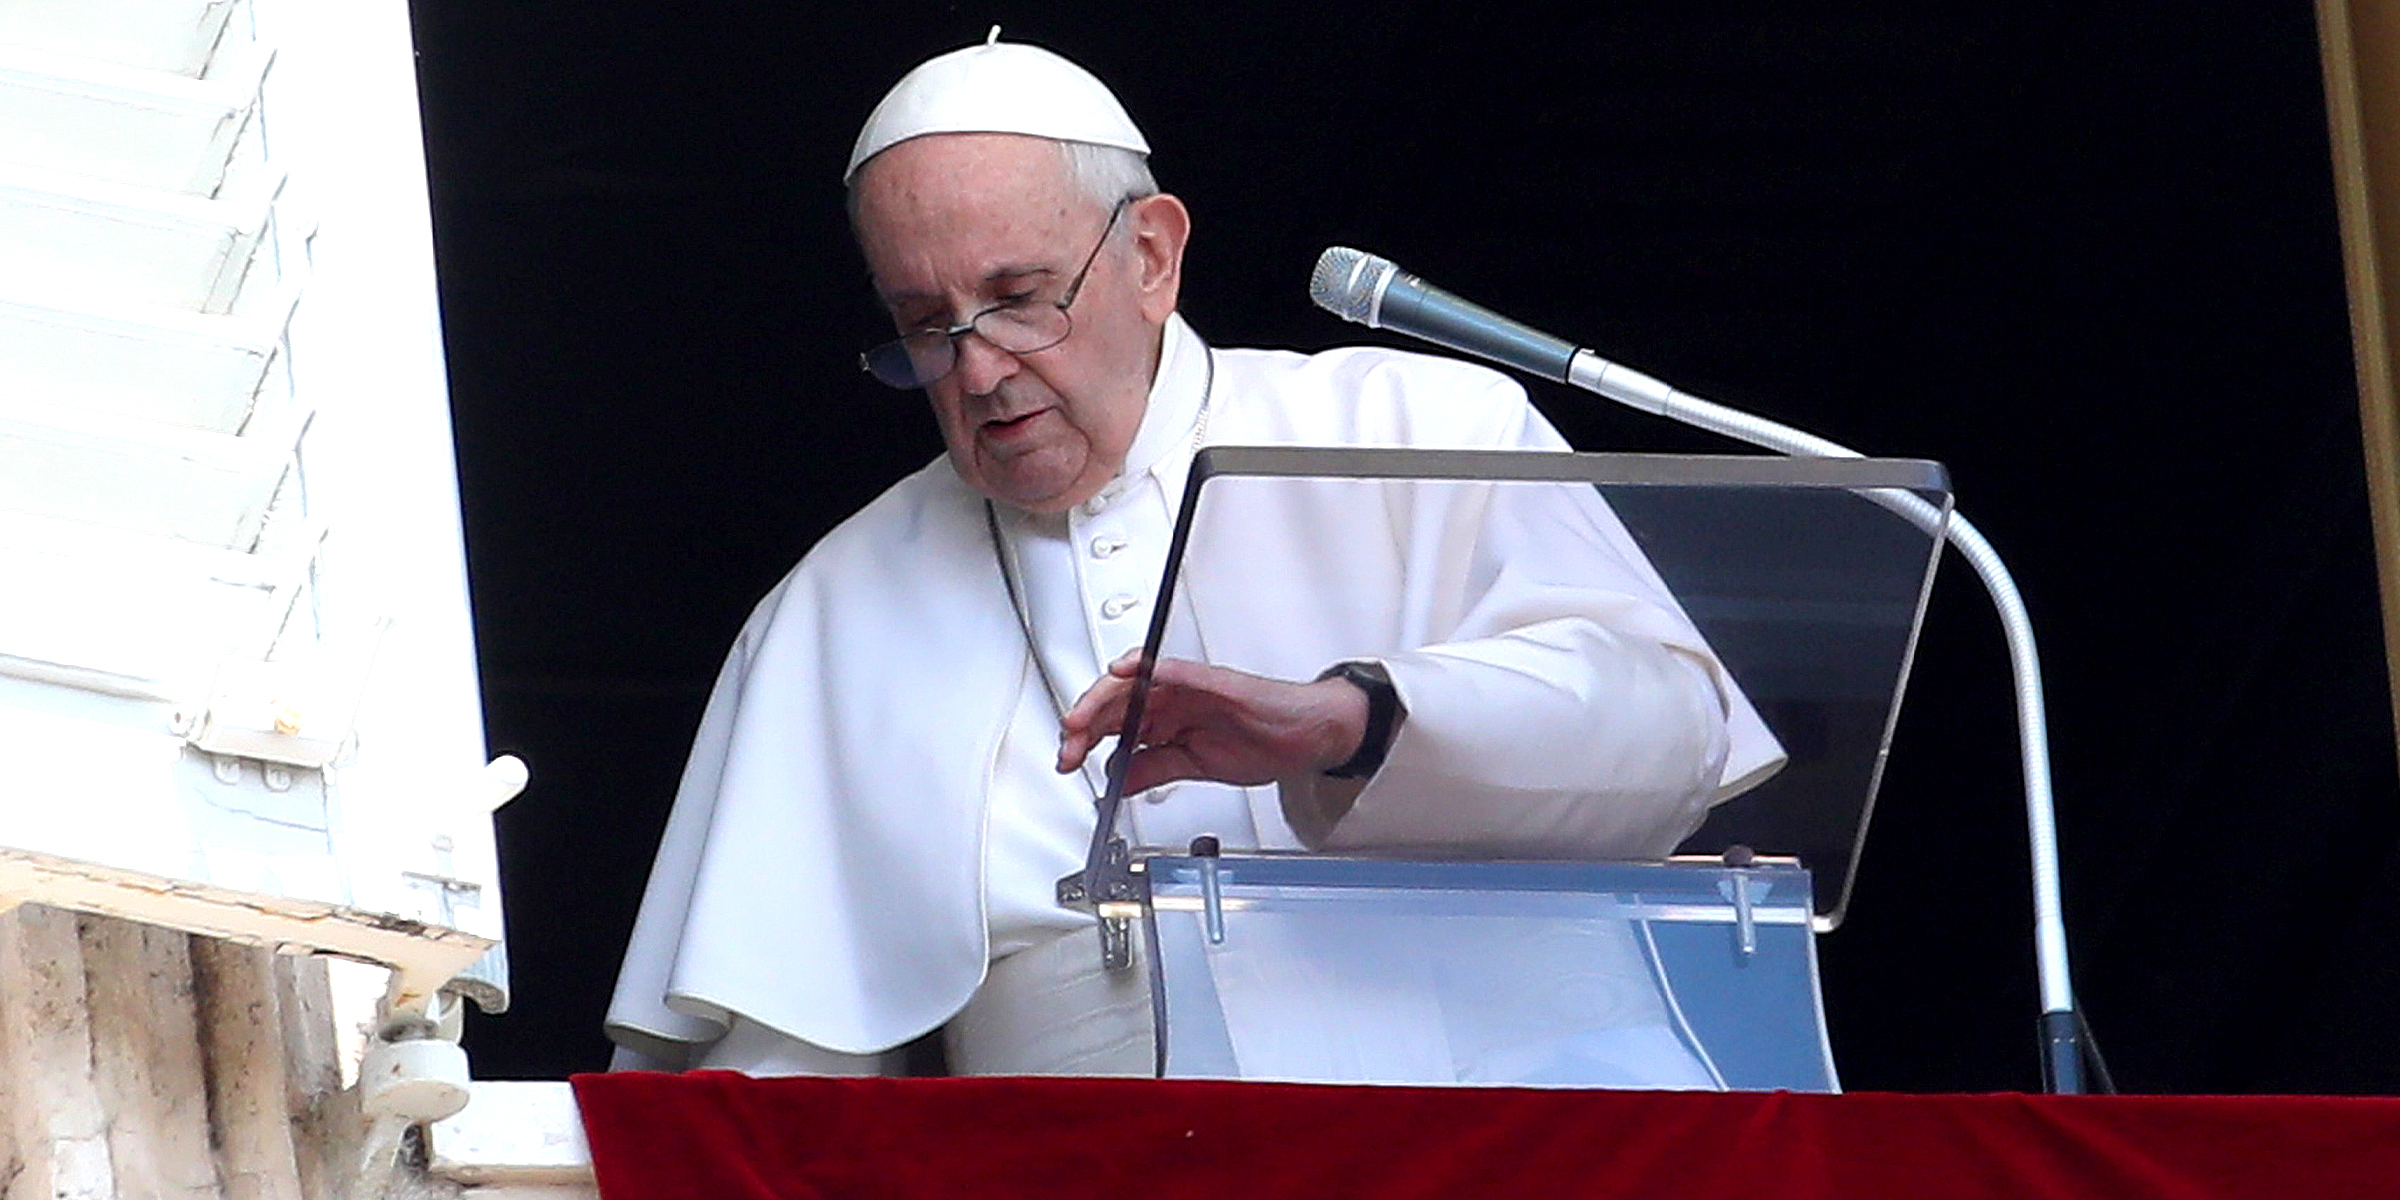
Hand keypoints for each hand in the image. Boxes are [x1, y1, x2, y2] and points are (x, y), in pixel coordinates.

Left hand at [1057, 652, 1369, 794]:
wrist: (1305, 737)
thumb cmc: (1261, 741)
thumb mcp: (1193, 767)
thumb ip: (1153, 770)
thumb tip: (1115, 781)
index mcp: (1166, 716)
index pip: (1113, 721)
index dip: (1085, 739)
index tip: (1068, 761)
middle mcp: (1173, 697)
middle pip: (1115, 701)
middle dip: (1084, 724)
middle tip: (1068, 747)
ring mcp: (1191, 686)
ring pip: (1135, 681)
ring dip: (1103, 698)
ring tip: (1081, 717)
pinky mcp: (1215, 681)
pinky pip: (1178, 669)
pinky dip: (1151, 668)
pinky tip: (1128, 672)